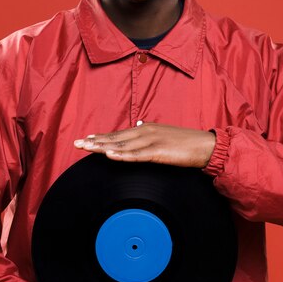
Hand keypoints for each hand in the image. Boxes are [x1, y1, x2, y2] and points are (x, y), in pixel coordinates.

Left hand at [74, 122, 215, 167]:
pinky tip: (109, 155)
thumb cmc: (185, 143)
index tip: (86, 139)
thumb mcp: (164, 135)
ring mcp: (151, 141)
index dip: (101, 136)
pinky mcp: (159, 151)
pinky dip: (122, 155)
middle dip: (95, 141)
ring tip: (86, 148)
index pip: (118, 134)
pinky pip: (137, 155)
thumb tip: (137, 126)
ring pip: (122, 145)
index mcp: (145, 129)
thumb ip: (149, 133)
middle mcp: (145, 131)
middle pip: (115, 138)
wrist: (205, 146)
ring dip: (102, 147)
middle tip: (76, 144)